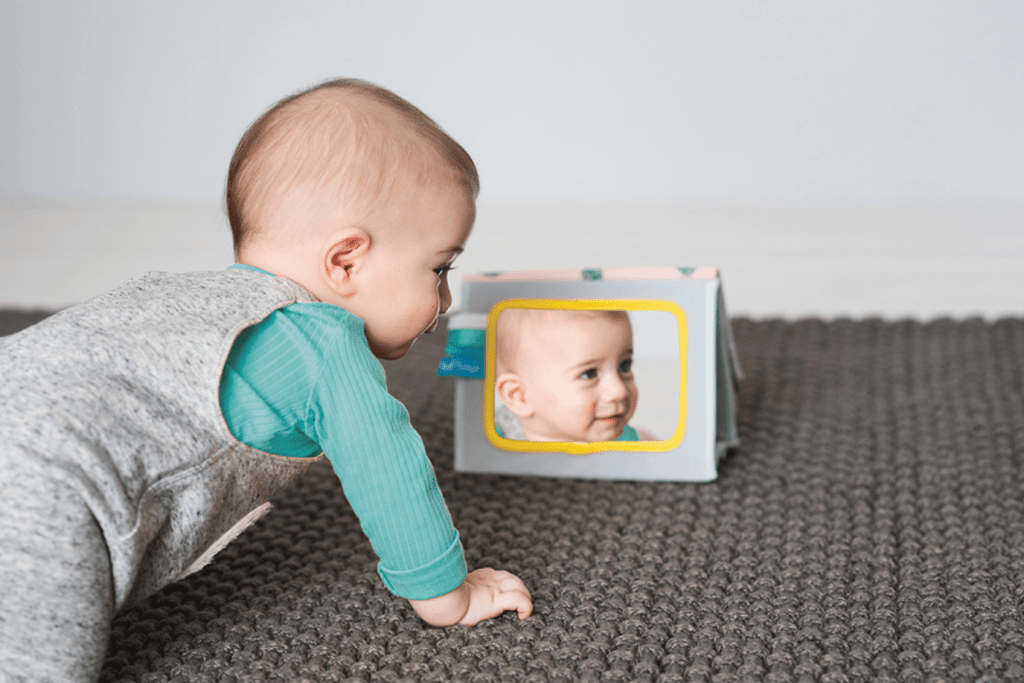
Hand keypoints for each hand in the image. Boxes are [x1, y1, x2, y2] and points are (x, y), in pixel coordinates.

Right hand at [408, 568, 532, 626]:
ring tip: (523, 611)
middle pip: (510, 578)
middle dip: (518, 588)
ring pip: (519, 587)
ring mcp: (493, 590)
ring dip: (525, 597)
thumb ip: (446, 587)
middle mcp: (488, 581)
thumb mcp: (445, 590)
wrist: (439, 600)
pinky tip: (524, 616)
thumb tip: (428, 585)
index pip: (496, 575)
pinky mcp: (496, 600)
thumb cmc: (438, 596)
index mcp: (477, 578)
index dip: (503, 584)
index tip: (502, 596)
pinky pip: (519, 600)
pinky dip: (526, 607)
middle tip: (519, 604)